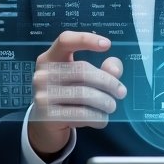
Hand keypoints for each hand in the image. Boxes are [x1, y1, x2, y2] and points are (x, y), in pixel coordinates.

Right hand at [28, 31, 124, 158]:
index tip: (107, 44)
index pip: (65, 40)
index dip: (86, 39)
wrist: (47, 123)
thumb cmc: (68, 94)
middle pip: (82, 70)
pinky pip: (82, 114)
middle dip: (108, 82)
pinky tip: (102, 119)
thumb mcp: (83, 78)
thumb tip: (114, 70)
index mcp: (49, 58)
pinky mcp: (49, 117)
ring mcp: (43, 96)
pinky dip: (98, 117)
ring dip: (105, 102)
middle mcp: (42, 75)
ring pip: (84, 94)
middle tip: (121, 92)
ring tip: (112, 106)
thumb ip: (103, 69)